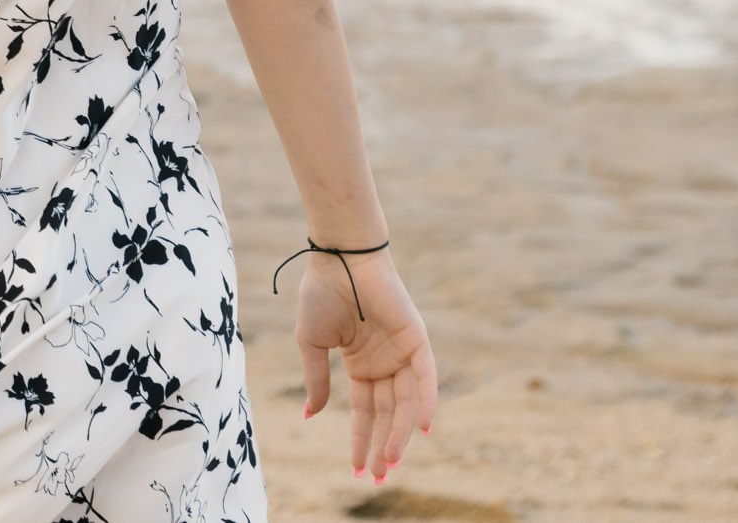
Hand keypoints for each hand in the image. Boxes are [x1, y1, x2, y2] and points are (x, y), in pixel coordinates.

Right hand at [293, 249, 435, 484]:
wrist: (337, 259)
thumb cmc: (321, 294)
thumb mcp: (311, 343)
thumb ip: (316, 380)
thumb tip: (312, 416)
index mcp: (361, 365)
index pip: (365, 411)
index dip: (361, 439)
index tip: (356, 469)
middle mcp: (385, 363)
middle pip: (387, 414)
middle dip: (382, 445)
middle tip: (376, 477)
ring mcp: (402, 352)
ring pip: (406, 403)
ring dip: (400, 433)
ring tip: (390, 461)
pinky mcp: (416, 339)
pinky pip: (425, 377)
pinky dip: (426, 402)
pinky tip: (421, 429)